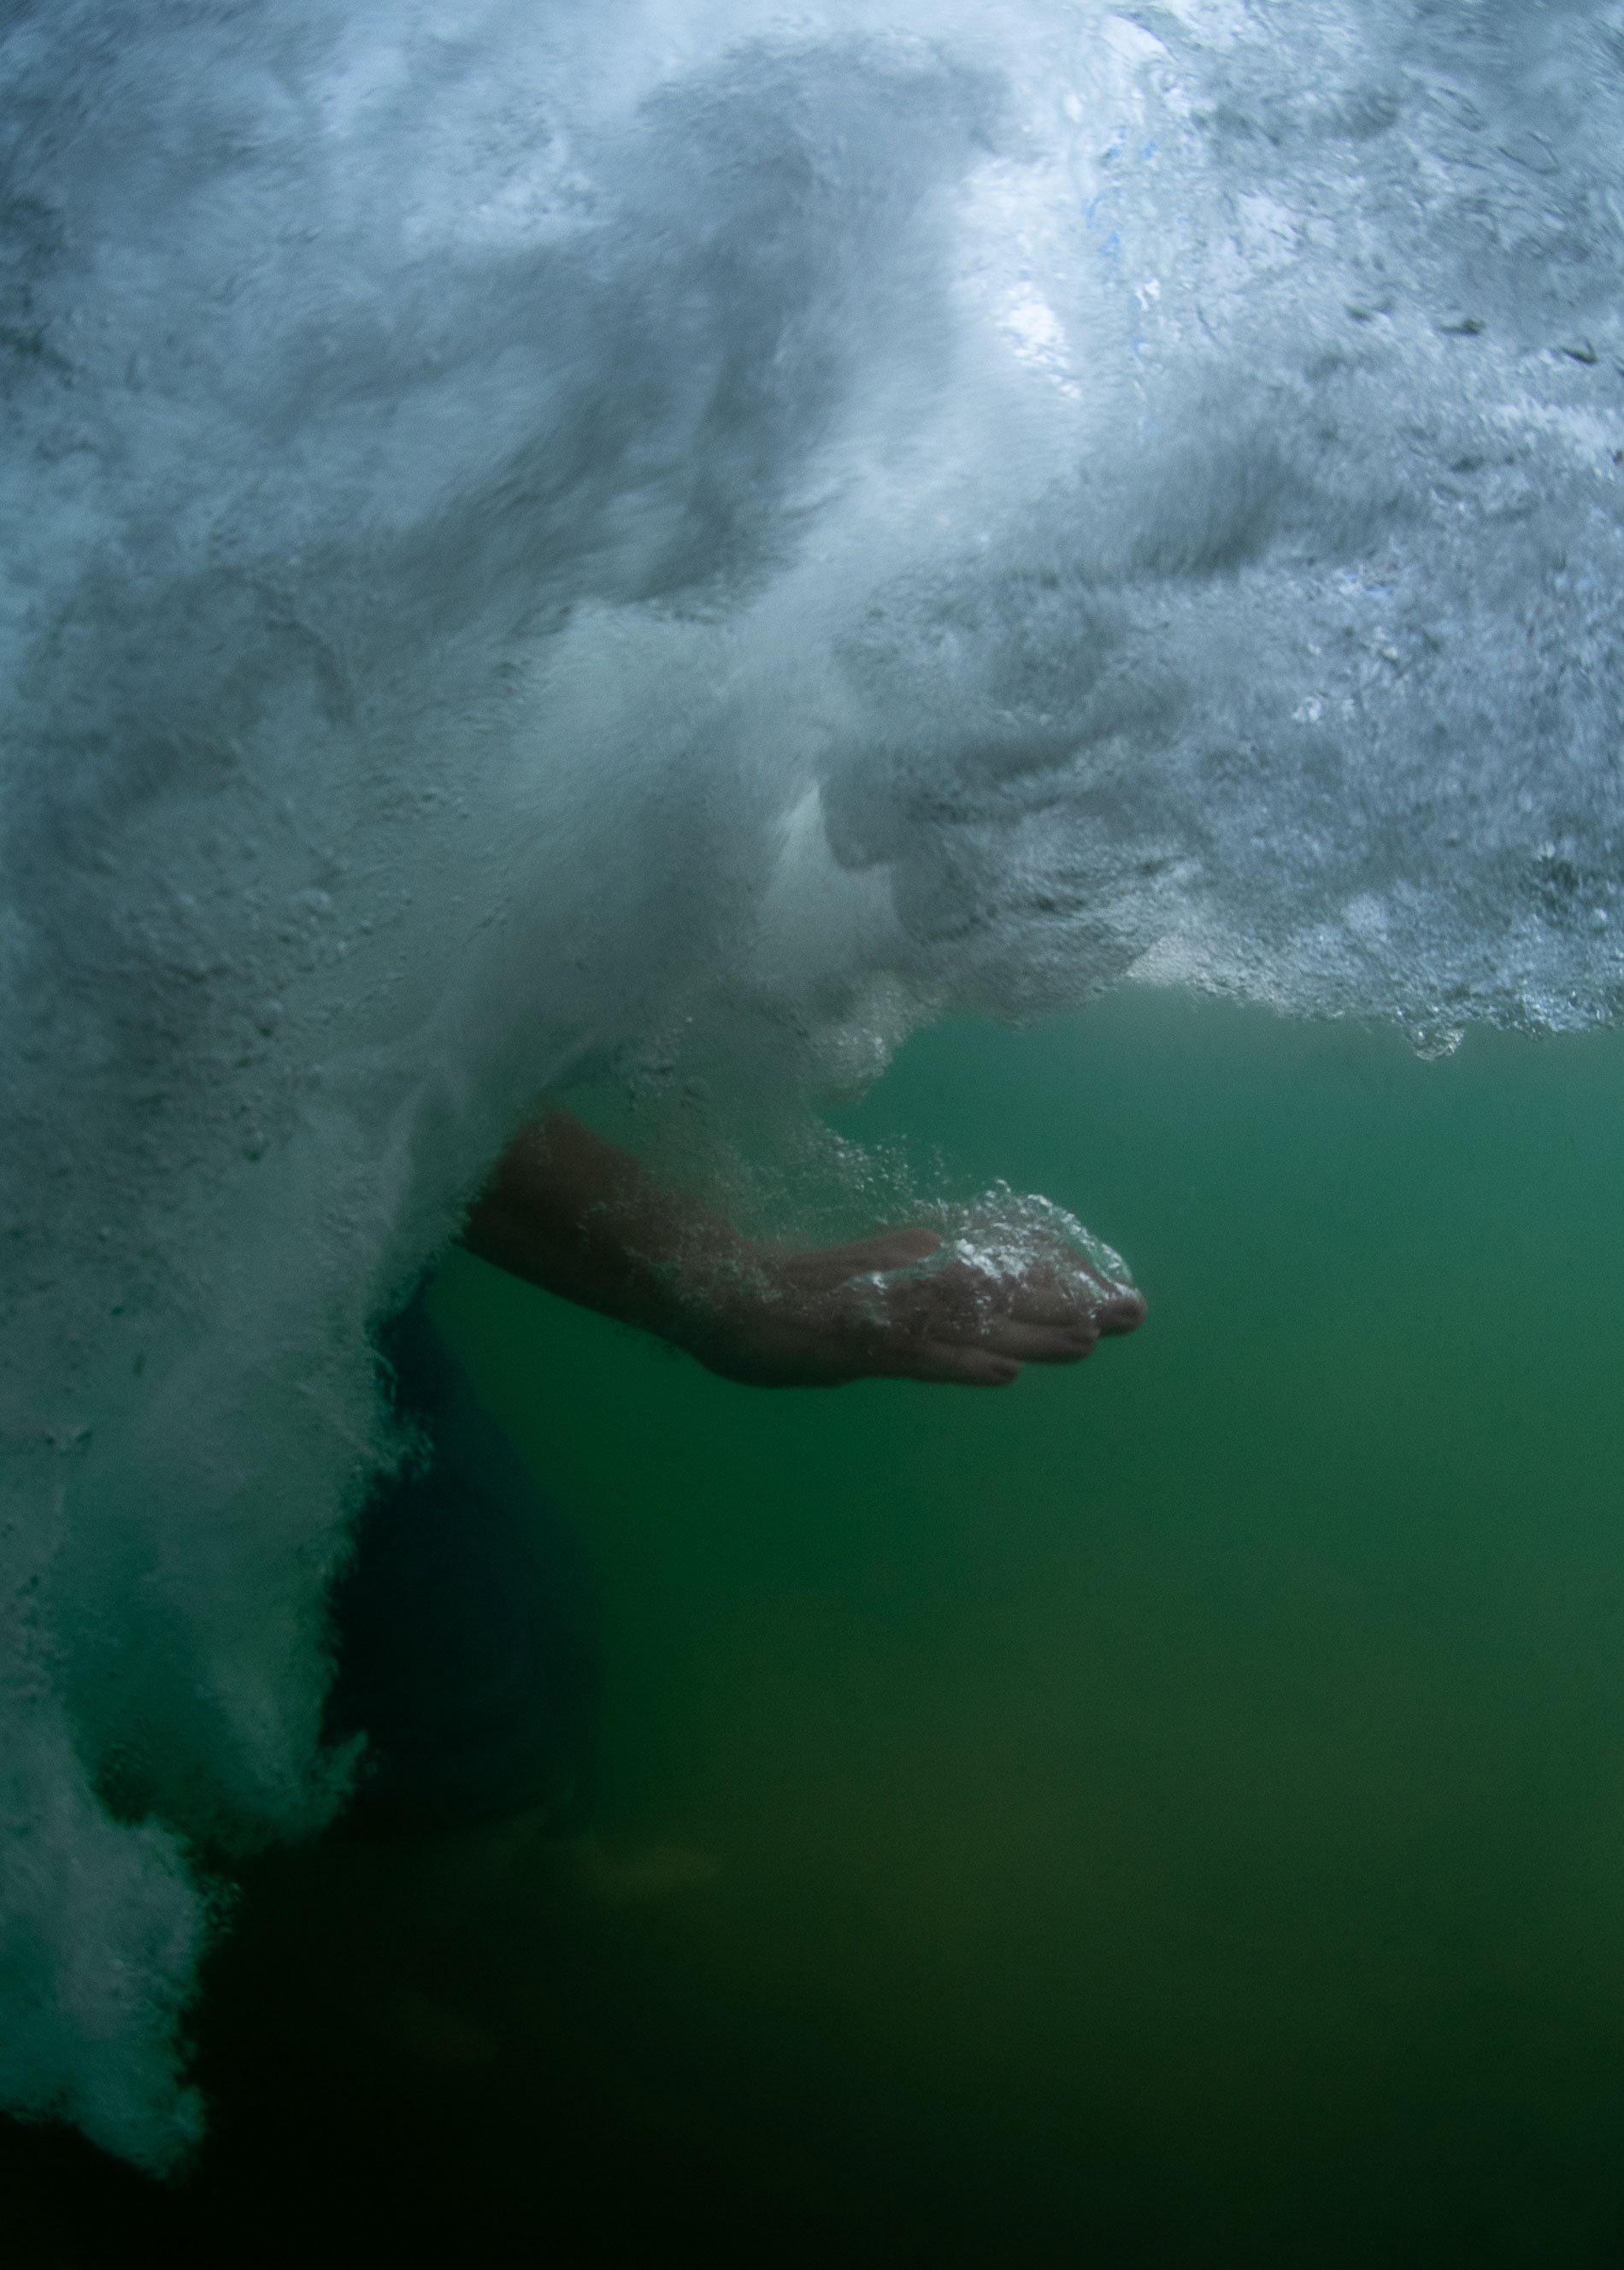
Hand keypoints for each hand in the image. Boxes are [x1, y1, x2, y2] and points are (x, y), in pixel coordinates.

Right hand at [689, 1217, 1144, 1388]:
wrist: (718, 1290)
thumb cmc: (790, 1295)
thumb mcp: (862, 1290)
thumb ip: (904, 1276)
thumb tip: (945, 1261)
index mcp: (917, 1272)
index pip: (1000, 1275)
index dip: (1059, 1282)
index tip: (1113, 1292)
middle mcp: (910, 1286)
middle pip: (1001, 1295)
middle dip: (1069, 1305)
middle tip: (1135, 1313)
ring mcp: (883, 1316)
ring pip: (969, 1324)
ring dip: (1030, 1332)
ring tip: (1090, 1339)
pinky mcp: (853, 1347)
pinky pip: (915, 1359)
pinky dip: (959, 1366)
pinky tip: (1003, 1374)